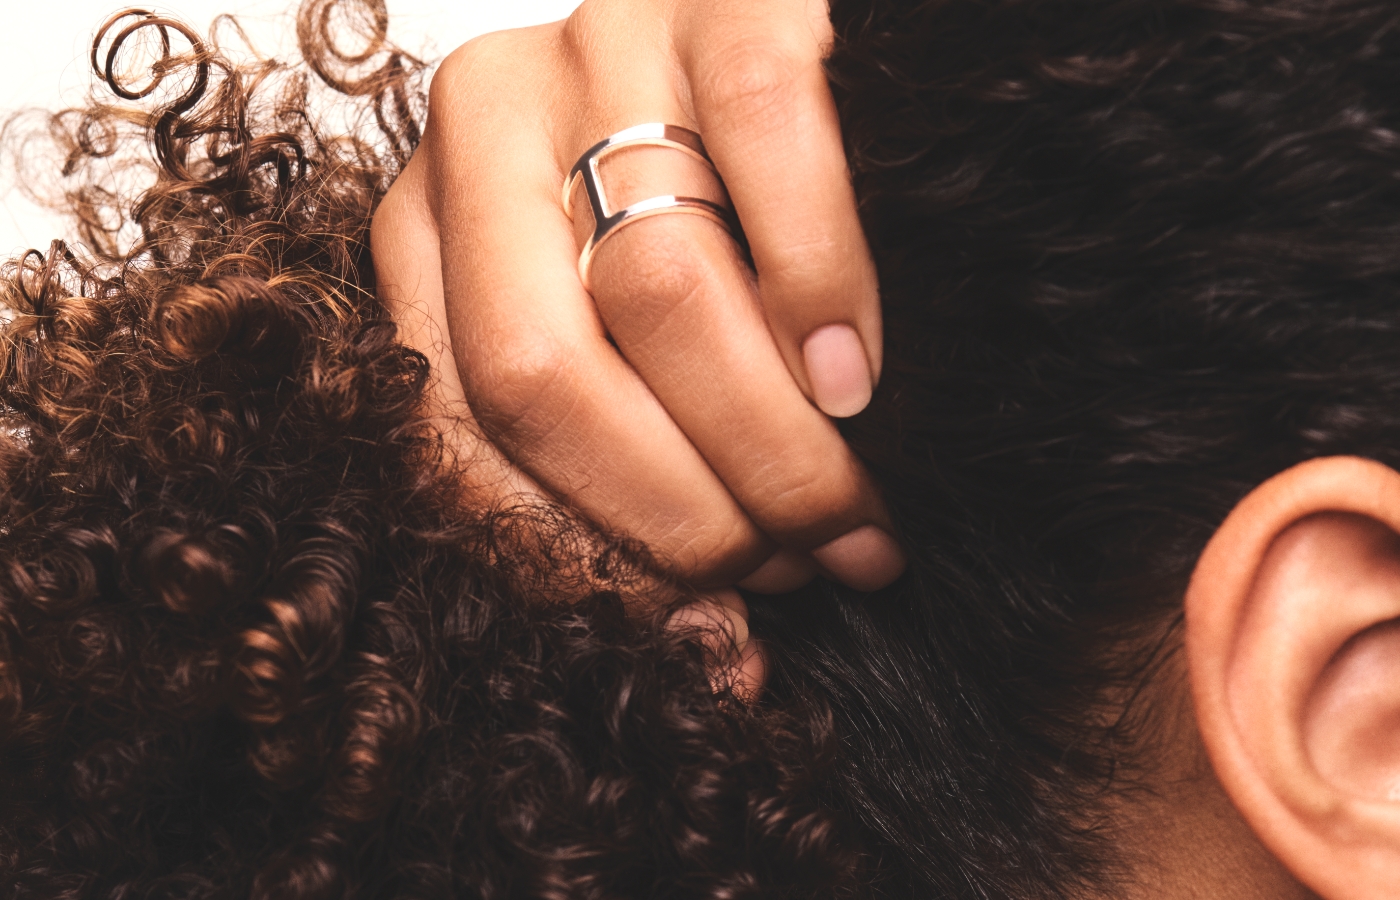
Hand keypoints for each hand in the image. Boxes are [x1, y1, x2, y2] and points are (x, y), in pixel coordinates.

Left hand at [371, 0, 903, 594]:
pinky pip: (768, 139)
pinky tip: (855, 376)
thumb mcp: (619, 340)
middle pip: (542, 372)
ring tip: (844, 514)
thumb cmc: (708, 223)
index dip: (577, 554)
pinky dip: (818, 281)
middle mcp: (482, 132)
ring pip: (657, 287)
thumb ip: (635, 460)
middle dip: (680, 515)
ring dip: (764, 440)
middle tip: (787, 568)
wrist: (785, 52)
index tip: (695, 626)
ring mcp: (599, 48)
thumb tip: (723, 643)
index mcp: (429, 232)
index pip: (455, 427)